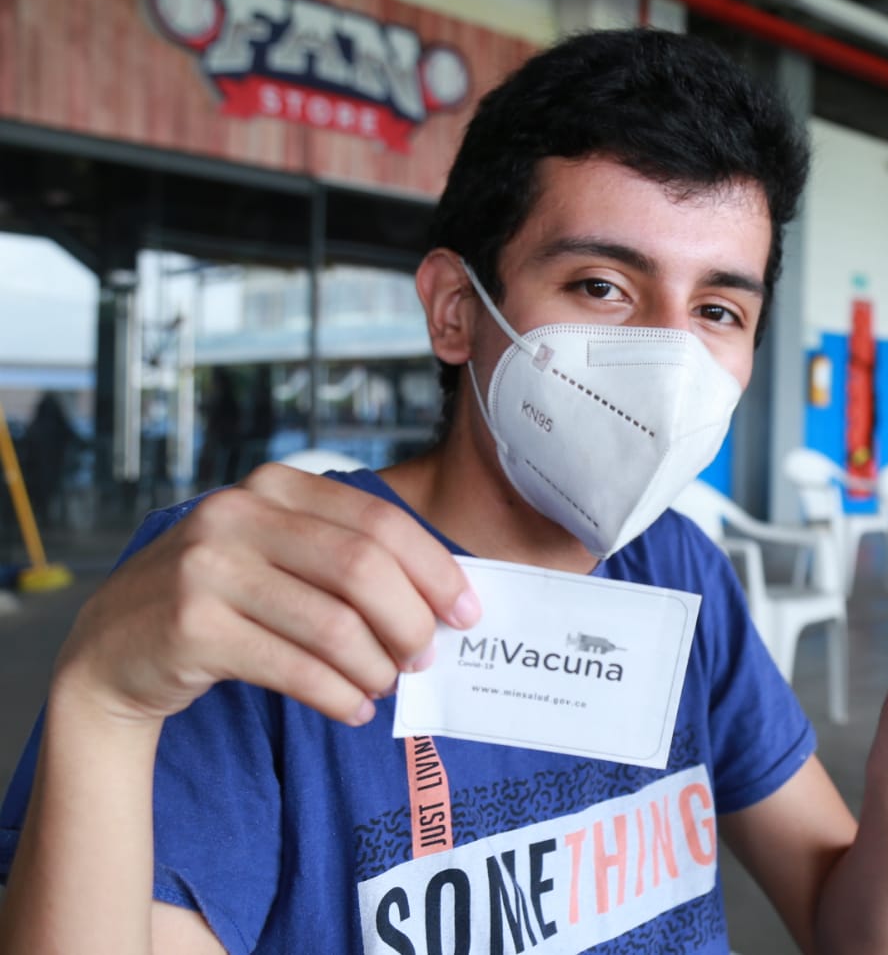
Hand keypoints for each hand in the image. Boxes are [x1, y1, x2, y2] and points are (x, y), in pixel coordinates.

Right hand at [51, 465, 477, 728]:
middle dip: (409, 621)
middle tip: (425, 658)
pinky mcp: (190, 627)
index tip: (467, 612)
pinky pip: (293, 668)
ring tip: (384, 688)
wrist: (112, 649)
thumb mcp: (278, 554)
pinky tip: (351, 709)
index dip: (434, 569)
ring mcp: (207, 568)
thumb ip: (346, 560)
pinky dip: (336, 695)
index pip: (378, 522)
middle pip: (362, 569)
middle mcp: (237, 515)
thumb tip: (446, 600)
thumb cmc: (221, 600)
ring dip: (374, 667)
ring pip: (332, 624)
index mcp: (273, 486)